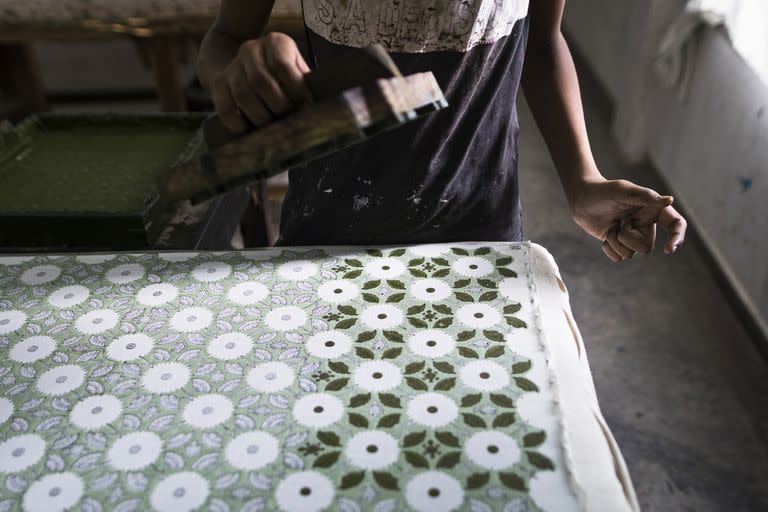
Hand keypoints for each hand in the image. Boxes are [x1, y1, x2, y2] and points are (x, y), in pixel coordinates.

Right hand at [211, 32, 311, 132]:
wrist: (245, 66)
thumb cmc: (281, 75)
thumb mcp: (296, 69)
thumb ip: (305, 84)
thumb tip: (318, 110)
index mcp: (275, 43)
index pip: (282, 65)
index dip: (295, 89)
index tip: (306, 107)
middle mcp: (250, 50)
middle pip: (261, 80)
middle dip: (278, 105)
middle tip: (289, 120)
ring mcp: (232, 67)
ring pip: (243, 95)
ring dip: (260, 117)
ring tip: (273, 128)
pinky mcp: (218, 85)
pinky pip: (225, 108)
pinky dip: (238, 123)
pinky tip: (250, 131)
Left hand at [568, 177, 687, 262]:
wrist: (581, 198)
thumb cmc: (603, 190)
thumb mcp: (623, 191)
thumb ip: (645, 196)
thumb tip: (670, 200)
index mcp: (652, 209)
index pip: (675, 224)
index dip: (677, 237)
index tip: (669, 249)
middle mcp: (645, 224)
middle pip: (647, 247)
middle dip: (629, 238)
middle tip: (619, 221)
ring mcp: (631, 235)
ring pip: (631, 254)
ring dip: (616, 241)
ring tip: (611, 224)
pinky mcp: (618, 243)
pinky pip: (618, 258)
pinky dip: (609, 248)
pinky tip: (605, 234)